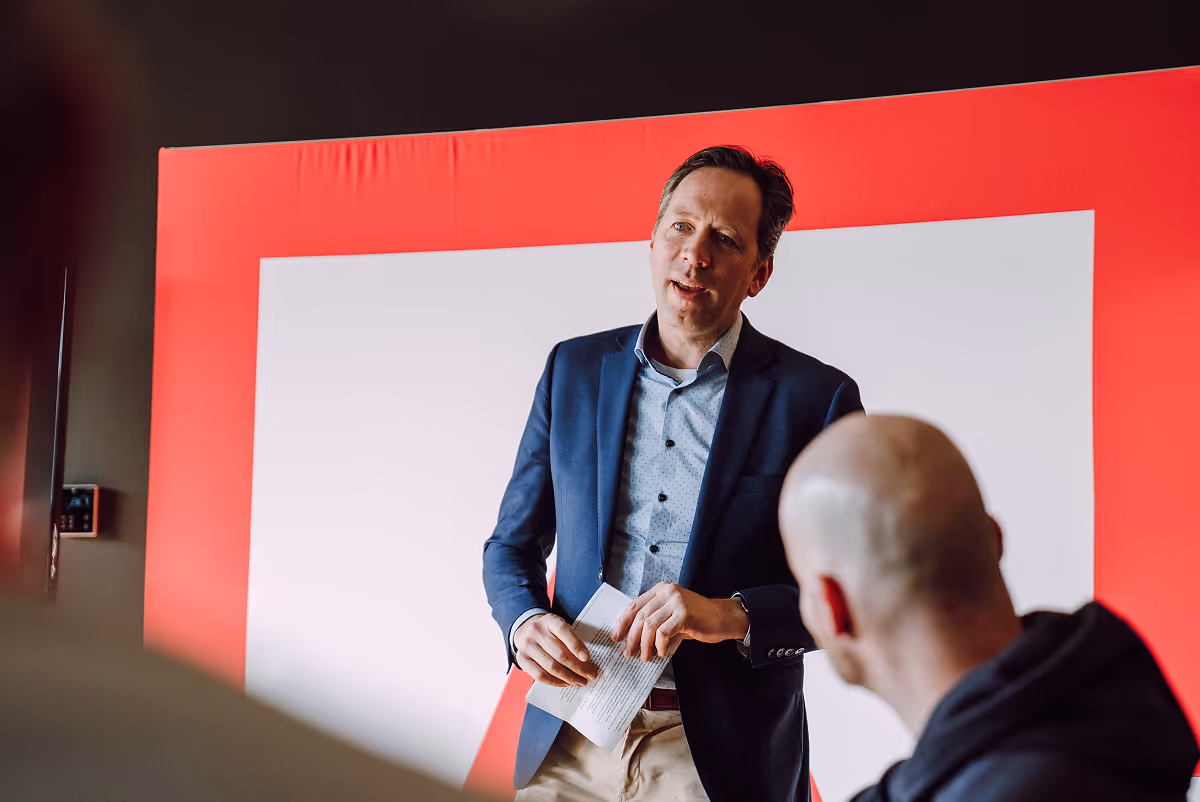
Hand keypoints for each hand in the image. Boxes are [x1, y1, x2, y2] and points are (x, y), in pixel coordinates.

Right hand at [514, 613, 599, 687]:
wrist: (527, 630)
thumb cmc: (550, 631)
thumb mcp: (560, 627)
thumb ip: (572, 639)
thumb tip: (587, 662)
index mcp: (550, 620)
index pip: (564, 631)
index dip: (576, 645)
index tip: (587, 658)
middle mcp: (536, 631)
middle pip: (559, 653)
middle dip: (578, 667)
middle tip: (590, 675)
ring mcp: (527, 645)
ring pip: (551, 667)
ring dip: (569, 677)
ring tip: (580, 682)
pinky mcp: (521, 659)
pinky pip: (540, 675)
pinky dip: (555, 682)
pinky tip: (565, 683)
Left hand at [611, 582, 749, 661]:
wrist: (722, 617)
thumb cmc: (697, 618)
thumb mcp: (672, 613)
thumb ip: (655, 619)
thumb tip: (633, 637)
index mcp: (661, 590)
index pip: (634, 605)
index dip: (622, 622)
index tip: (616, 636)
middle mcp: (667, 592)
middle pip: (640, 616)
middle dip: (631, 637)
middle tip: (628, 652)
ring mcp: (676, 602)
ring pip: (649, 625)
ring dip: (644, 645)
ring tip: (645, 657)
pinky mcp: (684, 614)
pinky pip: (663, 633)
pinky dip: (660, 646)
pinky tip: (662, 653)